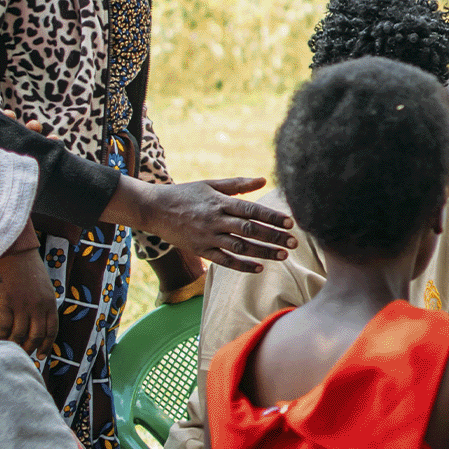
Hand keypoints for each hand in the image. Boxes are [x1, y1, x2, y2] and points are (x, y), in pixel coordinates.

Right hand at [0, 248, 57, 358]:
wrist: (16, 255)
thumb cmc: (30, 270)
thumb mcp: (45, 288)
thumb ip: (44, 306)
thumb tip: (38, 325)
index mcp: (51, 303)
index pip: (52, 331)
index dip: (46, 346)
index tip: (40, 356)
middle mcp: (39, 307)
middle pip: (35, 336)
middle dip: (29, 349)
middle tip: (23, 355)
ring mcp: (22, 306)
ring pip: (19, 335)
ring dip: (13, 345)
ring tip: (8, 349)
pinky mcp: (6, 304)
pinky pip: (4, 327)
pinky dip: (0, 336)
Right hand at [105, 175, 295, 272]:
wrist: (154, 209)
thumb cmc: (187, 193)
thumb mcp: (211, 184)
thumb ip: (238, 184)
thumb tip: (264, 179)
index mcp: (220, 202)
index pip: (251, 210)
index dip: (271, 217)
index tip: (290, 222)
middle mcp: (215, 220)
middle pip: (249, 230)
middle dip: (273, 236)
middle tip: (295, 242)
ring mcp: (207, 237)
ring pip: (239, 247)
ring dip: (263, 252)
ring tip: (283, 255)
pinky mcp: (200, 250)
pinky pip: (223, 260)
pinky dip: (242, 265)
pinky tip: (259, 268)